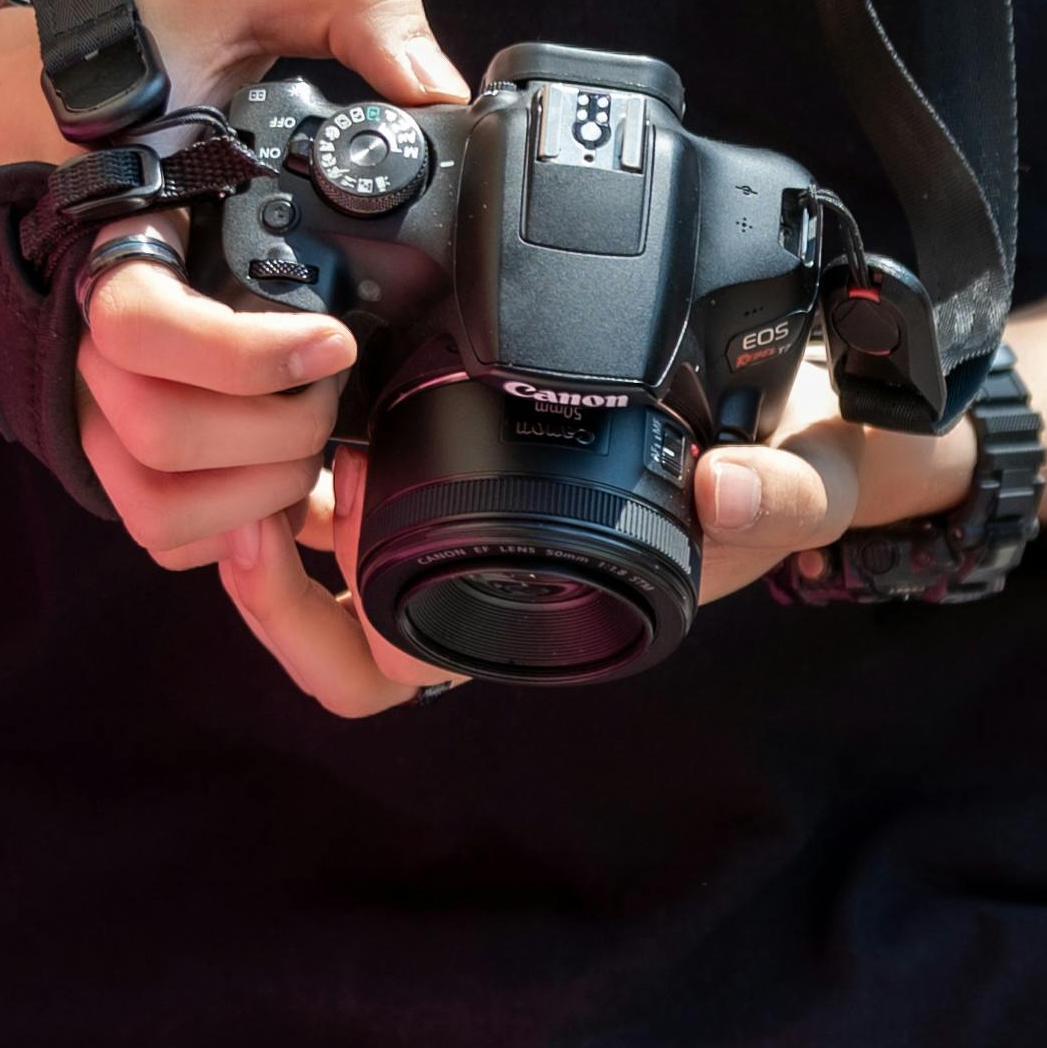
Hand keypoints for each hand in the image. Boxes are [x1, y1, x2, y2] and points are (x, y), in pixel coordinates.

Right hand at [0, 0, 476, 580]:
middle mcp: (77, 329)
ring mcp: (81, 397)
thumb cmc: (117, 67)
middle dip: (280, 426)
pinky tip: (288, 479)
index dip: (249, 355)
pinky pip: (161, 531)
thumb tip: (426, 78)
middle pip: (163, 433)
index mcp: (106, 232)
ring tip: (311, 427)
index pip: (142, 330)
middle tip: (333, 377)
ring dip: (259, 489)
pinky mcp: (101, 445)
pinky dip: (235, 530)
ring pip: (160, 503)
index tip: (333, 340)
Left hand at [202, 350, 975, 721]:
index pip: (380, 672)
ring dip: (265, 507)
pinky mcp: (451, 466)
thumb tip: (733, 492)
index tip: (278, 534)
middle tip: (236, 492)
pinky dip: (310, 445)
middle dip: (255, 576)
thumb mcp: (808, 482)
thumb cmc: (788, 470)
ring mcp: (456, 532)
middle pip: (317, 635)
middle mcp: (478, 589)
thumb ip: (791, 494)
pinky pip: (349, 483)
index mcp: (533, 622)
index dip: (306, 624)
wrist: (810, 417)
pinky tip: (308, 376)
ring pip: (314, 562)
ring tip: (254, 428)